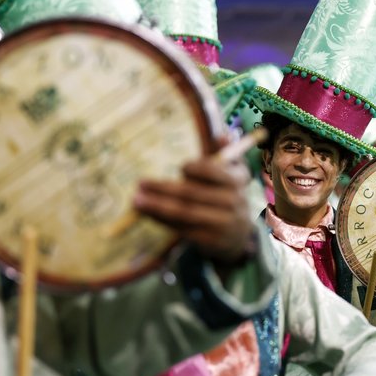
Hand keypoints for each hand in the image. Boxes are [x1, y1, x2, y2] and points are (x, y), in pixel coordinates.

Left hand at [133, 136, 252, 265]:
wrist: (238, 236)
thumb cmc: (228, 195)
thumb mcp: (233, 174)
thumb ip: (225, 153)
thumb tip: (221, 135)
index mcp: (237, 180)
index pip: (215, 172)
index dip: (197, 169)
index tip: (180, 167)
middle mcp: (232, 202)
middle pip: (193, 194)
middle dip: (164, 188)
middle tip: (141, 183)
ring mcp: (222, 223)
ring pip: (185, 212)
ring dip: (157, 206)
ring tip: (137, 200)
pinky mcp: (210, 240)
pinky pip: (182, 229)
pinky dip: (163, 221)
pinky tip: (147, 214)